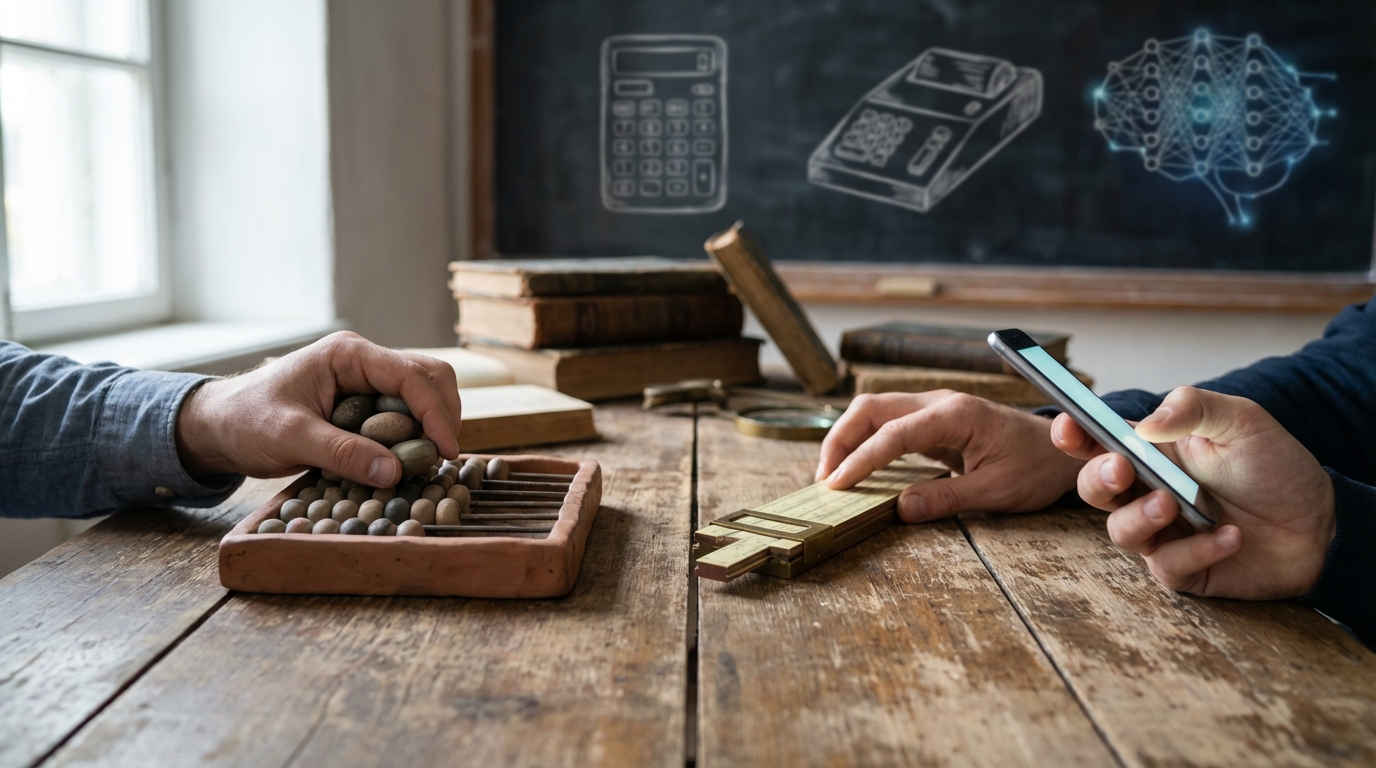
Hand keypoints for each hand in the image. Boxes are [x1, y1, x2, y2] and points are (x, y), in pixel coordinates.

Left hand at [174, 331, 462, 487]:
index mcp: (349, 355)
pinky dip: (415, 436)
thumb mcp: (291, 438)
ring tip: (425, 463)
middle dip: (444, 415)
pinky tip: (406, 461)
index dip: (436, 414)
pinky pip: (405, 414)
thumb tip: (394, 472)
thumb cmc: (246, 422)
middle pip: (430, 377)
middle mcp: (365, 362)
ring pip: (424, 394)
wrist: (218, 426)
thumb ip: (341, 453)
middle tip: (443, 458)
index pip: (412, 376)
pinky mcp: (366, 403)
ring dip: (432, 426)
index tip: (446, 452)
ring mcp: (368, 381)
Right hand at [816, 391, 1085, 521]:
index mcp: (956, 415)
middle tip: (824, 478)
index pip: (892, 432)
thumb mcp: (997, 492)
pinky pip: (889, 423)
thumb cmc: (1036, 467)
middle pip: (872, 407)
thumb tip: (901, 509)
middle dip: (841, 439)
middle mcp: (940, 402)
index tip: (836, 484)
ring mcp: (935, 407)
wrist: (1064, 449)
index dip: (860, 458)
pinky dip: (866, 441)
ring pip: (876, 410)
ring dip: (849, 438)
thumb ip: (948, 499)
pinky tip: (857, 466)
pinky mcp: (934, 420)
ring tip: (833, 474)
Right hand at [1052, 386, 1334, 599]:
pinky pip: (1167, 566)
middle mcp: (1146, 492)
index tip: (1068, 426)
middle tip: (1121, 468)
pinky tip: (1230, 536)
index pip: (1097, 442)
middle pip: (1093, 489)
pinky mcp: (1183, 570)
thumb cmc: (1275, 468)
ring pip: (1120, 532)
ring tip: (1175, 504)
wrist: (1321, 524)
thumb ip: (1193, 407)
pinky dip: (1196, 550)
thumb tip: (1145, 424)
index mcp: (1151, 453)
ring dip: (1141, 517)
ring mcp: (1162, 534)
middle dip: (1097, 478)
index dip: (1073, 435)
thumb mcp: (1241, 421)